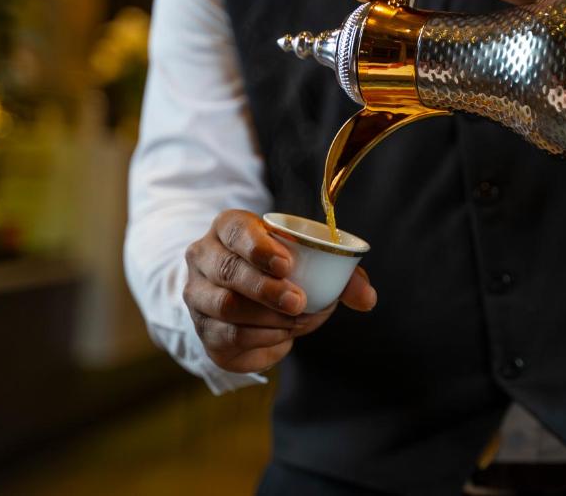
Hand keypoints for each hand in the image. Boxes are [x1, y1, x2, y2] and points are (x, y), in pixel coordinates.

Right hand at [183, 210, 376, 373]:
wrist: (248, 299)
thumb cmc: (283, 270)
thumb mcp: (312, 261)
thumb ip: (344, 276)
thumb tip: (367, 299)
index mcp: (228, 228)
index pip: (235, 229)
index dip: (259, 246)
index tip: (287, 264)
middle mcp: (203, 258)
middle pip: (228, 271)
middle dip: (267, 289)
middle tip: (299, 301)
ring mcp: (198, 295)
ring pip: (226, 307)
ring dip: (268, 317)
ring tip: (298, 320)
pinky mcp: (203, 330)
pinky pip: (230, 337)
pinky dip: (263, 338)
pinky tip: (284, 335)